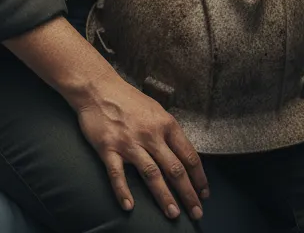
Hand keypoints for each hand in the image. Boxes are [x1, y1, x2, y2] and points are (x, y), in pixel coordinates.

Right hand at [74, 73, 208, 220]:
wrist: (99, 89)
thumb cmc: (129, 100)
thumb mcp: (156, 111)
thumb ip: (168, 132)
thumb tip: (182, 153)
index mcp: (166, 124)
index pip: (188, 155)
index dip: (199, 176)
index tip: (204, 192)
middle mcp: (151, 135)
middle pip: (174, 168)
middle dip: (188, 193)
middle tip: (196, 212)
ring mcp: (129, 143)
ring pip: (152, 174)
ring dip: (164, 196)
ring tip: (173, 214)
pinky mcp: (108, 149)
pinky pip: (117, 174)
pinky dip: (123, 192)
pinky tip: (129, 207)